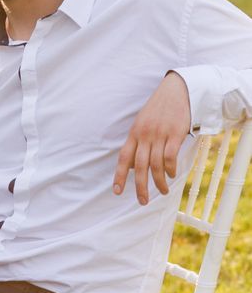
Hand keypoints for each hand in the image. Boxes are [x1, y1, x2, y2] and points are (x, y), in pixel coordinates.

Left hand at [113, 71, 191, 204]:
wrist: (176, 91)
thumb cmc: (158, 110)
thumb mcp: (142, 124)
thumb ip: (137, 143)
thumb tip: (132, 165)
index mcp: (134, 134)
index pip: (123, 158)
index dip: (119, 176)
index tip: (117, 191)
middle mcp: (144, 135)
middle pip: (139, 166)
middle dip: (140, 186)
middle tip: (143, 201)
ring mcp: (159, 135)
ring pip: (156, 164)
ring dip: (159, 181)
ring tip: (163, 191)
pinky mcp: (175, 134)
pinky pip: (170, 156)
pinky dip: (170, 168)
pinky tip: (172, 175)